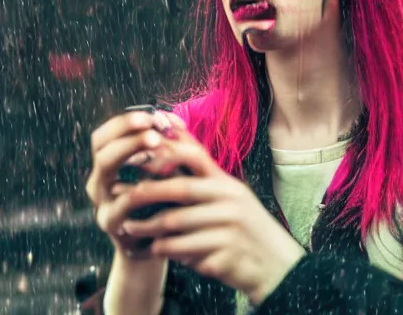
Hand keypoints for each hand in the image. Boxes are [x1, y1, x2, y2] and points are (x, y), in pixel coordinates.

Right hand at [87, 107, 187, 261]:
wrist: (158, 248)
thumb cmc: (161, 205)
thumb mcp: (161, 174)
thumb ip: (164, 149)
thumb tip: (173, 118)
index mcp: (106, 167)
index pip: (103, 136)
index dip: (124, 123)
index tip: (151, 115)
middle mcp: (98, 183)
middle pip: (101, 148)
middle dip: (127, 133)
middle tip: (153, 127)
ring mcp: (102, 203)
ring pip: (106, 170)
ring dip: (131, 152)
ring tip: (157, 143)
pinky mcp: (113, 225)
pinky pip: (121, 202)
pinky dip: (139, 185)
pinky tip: (158, 176)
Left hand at [112, 123, 305, 305]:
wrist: (281, 268)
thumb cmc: (246, 227)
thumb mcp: (230, 195)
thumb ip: (201, 174)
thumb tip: (169, 135)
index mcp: (226, 183)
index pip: (193, 156)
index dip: (163, 153)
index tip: (136, 156)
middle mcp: (229, 201)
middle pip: (179, 190)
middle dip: (146, 193)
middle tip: (122, 198)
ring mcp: (229, 229)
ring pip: (177, 225)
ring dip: (148, 228)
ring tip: (130, 228)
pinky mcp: (226, 257)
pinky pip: (186, 252)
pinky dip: (167, 251)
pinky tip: (155, 249)